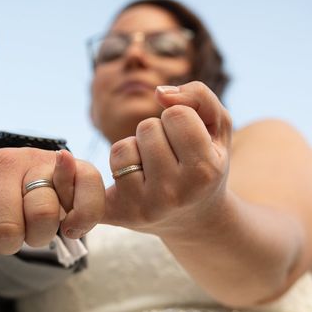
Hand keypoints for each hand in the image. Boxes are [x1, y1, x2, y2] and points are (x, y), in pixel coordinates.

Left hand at [0, 148, 104, 283]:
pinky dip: (82, 220)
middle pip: (7, 229)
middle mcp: (3, 158)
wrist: (17, 179)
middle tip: (9, 233)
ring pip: (44, 214)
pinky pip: (86, 194)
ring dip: (40, 237)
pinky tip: (70, 226)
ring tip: (32, 226)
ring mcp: (41, 160)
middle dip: (8, 245)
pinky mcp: (77, 166)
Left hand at [103, 81, 232, 233]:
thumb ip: (200, 97)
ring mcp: (145, 206)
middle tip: (171, 155)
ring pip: (122, 147)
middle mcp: (174, 193)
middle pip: (147, 128)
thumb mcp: (218, 129)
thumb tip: (160, 93)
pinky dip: (98, 170)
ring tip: (152, 166)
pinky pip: (94, 176)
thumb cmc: (206, 163)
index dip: (180, 118)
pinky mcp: (119, 214)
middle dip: (158, 133)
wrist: (196, 218)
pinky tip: (99, 172)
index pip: (176, 114)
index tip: (189, 139)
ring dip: (135, 148)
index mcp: (204, 172)